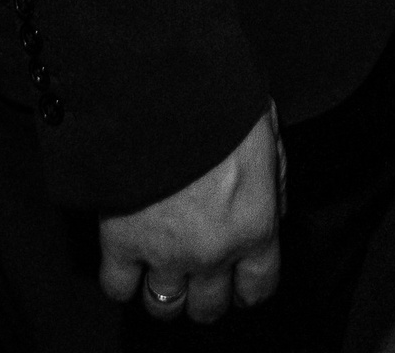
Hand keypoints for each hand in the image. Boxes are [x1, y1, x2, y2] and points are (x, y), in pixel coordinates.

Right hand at [98, 106, 283, 323]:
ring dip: (165, 293)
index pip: (259, 287)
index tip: (239, 281)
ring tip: (162, 270)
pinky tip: (127, 259)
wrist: (162, 86)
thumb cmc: (220, 98)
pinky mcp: (121, 242)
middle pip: (209, 307)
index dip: (248, 287)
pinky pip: (118, 287)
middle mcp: (213, 251)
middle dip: (205, 295)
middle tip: (198, 273)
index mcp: (255, 224)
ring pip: (164, 307)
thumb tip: (276, 210)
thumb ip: (276, 180)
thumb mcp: (267, 131)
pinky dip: (121, 280)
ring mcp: (165, 252)